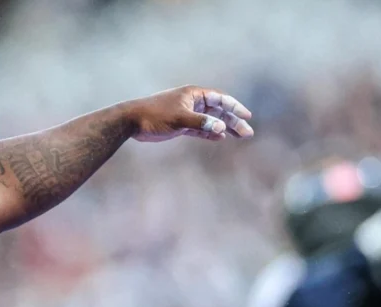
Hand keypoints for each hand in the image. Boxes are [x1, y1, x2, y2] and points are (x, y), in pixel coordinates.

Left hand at [124, 86, 253, 142]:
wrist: (132, 121)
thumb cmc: (155, 115)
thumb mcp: (179, 119)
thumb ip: (201, 123)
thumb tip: (221, 128)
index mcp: (194, 94)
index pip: (221, 99)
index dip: (235, 107)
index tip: (247, 117)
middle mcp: (193, 102)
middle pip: (219, 111)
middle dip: (233, 121)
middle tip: (248, 133)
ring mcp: (187, 114)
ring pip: (211, 120)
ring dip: (224, 128)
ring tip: (239, 136)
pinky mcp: (180, 125)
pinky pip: (200, 129)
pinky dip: (210, 133)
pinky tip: (220, 138)